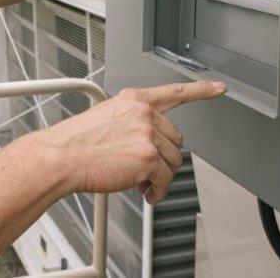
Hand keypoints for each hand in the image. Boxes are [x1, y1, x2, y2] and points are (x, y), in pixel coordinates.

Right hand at [30, 80, 224, 203]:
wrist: (60, 157)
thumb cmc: (77, 142)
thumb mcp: (106, 118)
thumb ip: (132, 123)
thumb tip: (151, 143)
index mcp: (133, 99)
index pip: (174, 91)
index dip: (201, 89)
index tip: (218, 87)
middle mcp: (143, 113)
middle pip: (175, 139)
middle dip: (163, 157)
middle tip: (143, 169)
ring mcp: (147, 134)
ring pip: (173, 161)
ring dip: (160, 176)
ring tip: (140, 182)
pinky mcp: (148, 157)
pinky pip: (165, 180)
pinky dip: (158, 191)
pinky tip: (145, 192)